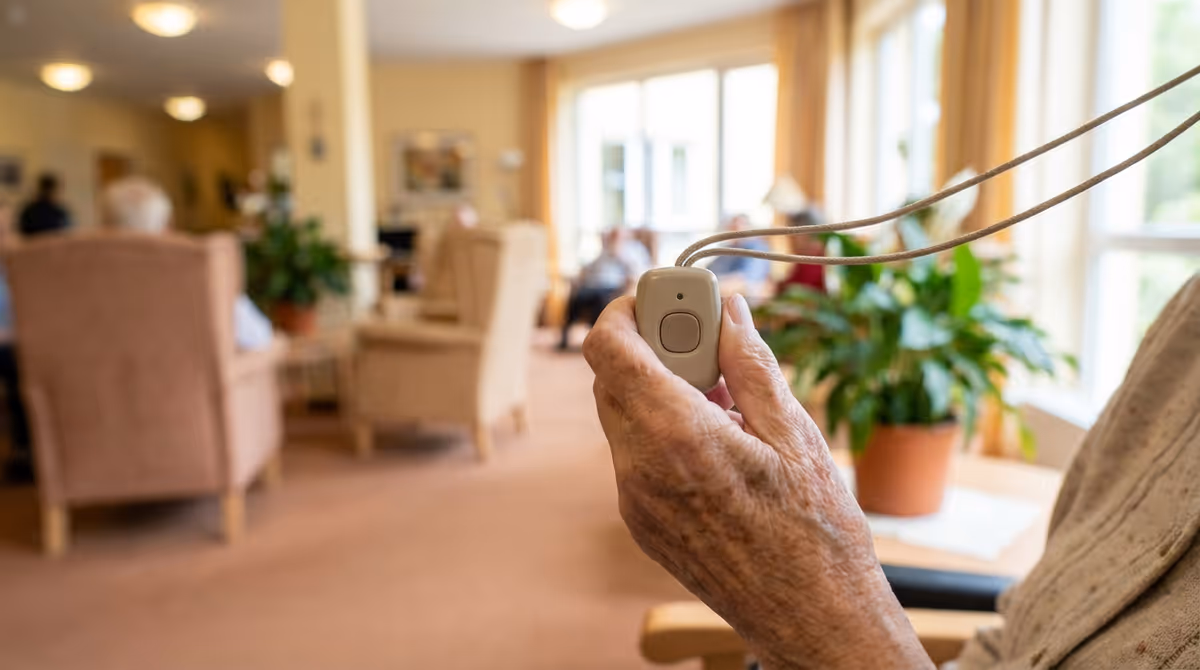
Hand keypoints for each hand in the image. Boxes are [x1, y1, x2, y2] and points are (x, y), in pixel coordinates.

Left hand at [584, 295, 930, 669]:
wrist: (813, 621)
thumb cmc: (816, 532)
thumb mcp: (793, 433)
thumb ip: (751, 363)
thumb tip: (731, 310)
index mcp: (676, 437)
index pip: (610, 348)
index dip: (626, 309)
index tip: (664, 297)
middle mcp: (639, 470)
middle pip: (613, 378)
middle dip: (654, 348)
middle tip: (712, 347)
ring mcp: (634, 502)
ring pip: (622, 417)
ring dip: (660, 390)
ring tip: (727, 400)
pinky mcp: (641, 524)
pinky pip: (634, 455)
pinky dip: (662, 430)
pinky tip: (718, 440)